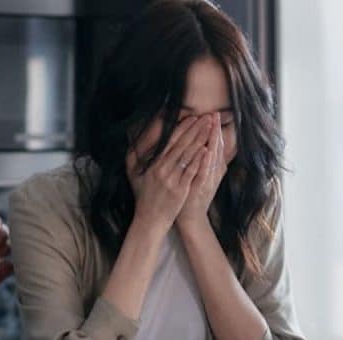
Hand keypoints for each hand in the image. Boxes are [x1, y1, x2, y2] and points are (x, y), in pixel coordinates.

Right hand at [127, 115, 212, 233]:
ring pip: (188, 156)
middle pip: (181, 145)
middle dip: (195, 130)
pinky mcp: (180, 189)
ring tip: (210, 129)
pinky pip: (191, 171)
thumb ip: (133, 156)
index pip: (169, 141)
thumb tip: (131, 137)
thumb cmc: (143, 196)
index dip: (182, 128)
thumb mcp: (132, 174)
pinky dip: (199, 160)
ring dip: (200, 140)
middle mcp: (161, 170)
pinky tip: (207, 150)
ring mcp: (171, 180)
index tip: (192, 118)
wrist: (150, 219)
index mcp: (152, 164)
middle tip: (207, 117)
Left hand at [177, 113, 226, 231]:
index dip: (213, 129)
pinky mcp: (200, 187)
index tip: (212, 114)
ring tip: (213, 125)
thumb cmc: (191, 194)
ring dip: (212, 141)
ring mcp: (207, 179)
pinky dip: (206, 161)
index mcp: (211, 167)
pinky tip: (207, 150)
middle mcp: (212, 171)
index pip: (213, 144)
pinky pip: (204, 172)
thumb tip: (205, 145)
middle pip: (215, 147)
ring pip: (212, 157)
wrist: (190, 216)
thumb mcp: (198, 175)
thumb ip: (202, 160)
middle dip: (214, 130)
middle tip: (215, 114)